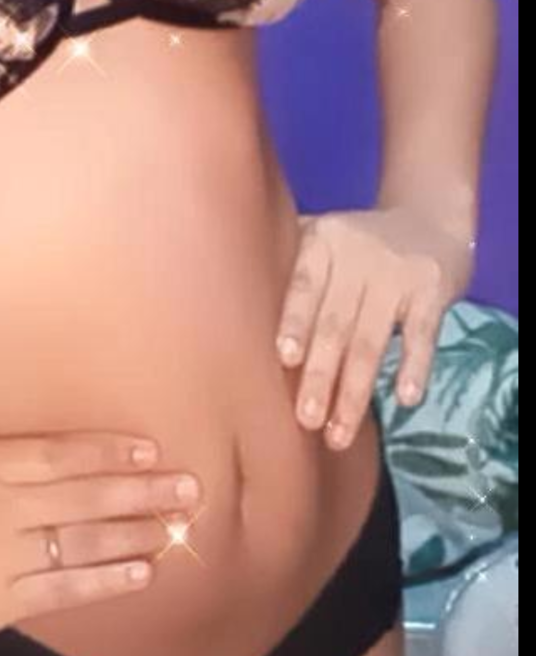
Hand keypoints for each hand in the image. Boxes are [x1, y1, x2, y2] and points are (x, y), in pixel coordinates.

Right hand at [0, 428, 201, 655]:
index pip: (62, 454)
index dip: (111, 450)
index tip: (151, 448)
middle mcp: (6, 508)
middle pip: (88, 496)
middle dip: (144, 492)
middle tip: (191, 487)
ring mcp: (7, 558)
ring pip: (87, 542)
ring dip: (138, 534)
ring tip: (178, 527)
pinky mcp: (4, 601)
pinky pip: (67, 587)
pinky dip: (108, 580)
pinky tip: (142, 572)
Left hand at [275, 206, 473, 450]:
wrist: (430, 220)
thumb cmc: (357, 244)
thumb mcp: (322, 239)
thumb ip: (288, 268)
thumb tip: (222, 313)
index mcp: (321, 243)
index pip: (304, 286)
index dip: (295, 322)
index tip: (285, 359)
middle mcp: (357, 254)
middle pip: (335, 323)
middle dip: (320, 376)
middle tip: (306, 421)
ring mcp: (397, 273)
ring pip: (373, 340)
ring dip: (356, 392)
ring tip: (339, 435)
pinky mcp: (434, 290)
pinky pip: (423, 335)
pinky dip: (414, 367)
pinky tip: (406, 400)